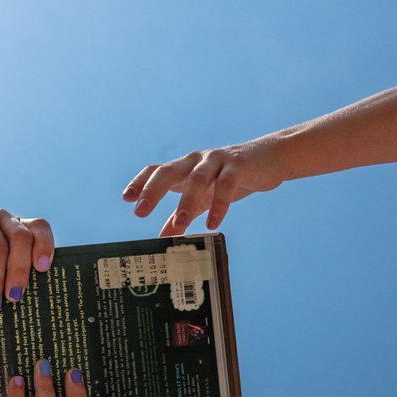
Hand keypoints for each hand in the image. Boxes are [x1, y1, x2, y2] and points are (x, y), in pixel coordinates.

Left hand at [122, 140, 285, 235]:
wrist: (270, 159)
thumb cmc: (231, 179)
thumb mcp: (204, 199)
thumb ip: (183, 216)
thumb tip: (163, 237)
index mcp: (184, 168)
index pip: (156, 170)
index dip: (140, 182)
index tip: (127, 198)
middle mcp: (196, 161)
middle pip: (168, 171)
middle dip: (152, 190)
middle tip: (140, 211)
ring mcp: (217, 161)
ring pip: (197, 178)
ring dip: (186, 201)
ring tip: (179, 222)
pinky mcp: (238, 166)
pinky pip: (226, 184)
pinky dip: (219, 204)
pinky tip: (213, 222)